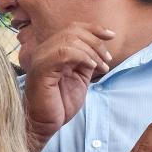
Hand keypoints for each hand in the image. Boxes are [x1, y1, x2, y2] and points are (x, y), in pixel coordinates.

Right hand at [22, 23, 115, 150]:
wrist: (45, 123)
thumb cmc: (59, 103)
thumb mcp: (79, 77)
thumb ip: (86, 60)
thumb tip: (99, 47)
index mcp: (51, 50)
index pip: (72, 28)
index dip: (94, 28)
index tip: (111, 36)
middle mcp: (43, 50)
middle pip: (73, 31)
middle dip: (96, 43)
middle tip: (107, 60)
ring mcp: (40, 59)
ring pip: (70, 40)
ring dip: (92, 52)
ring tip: (101, 67)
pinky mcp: (41, 69)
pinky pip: (65, 54)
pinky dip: (83, 57)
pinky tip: (92, 68)